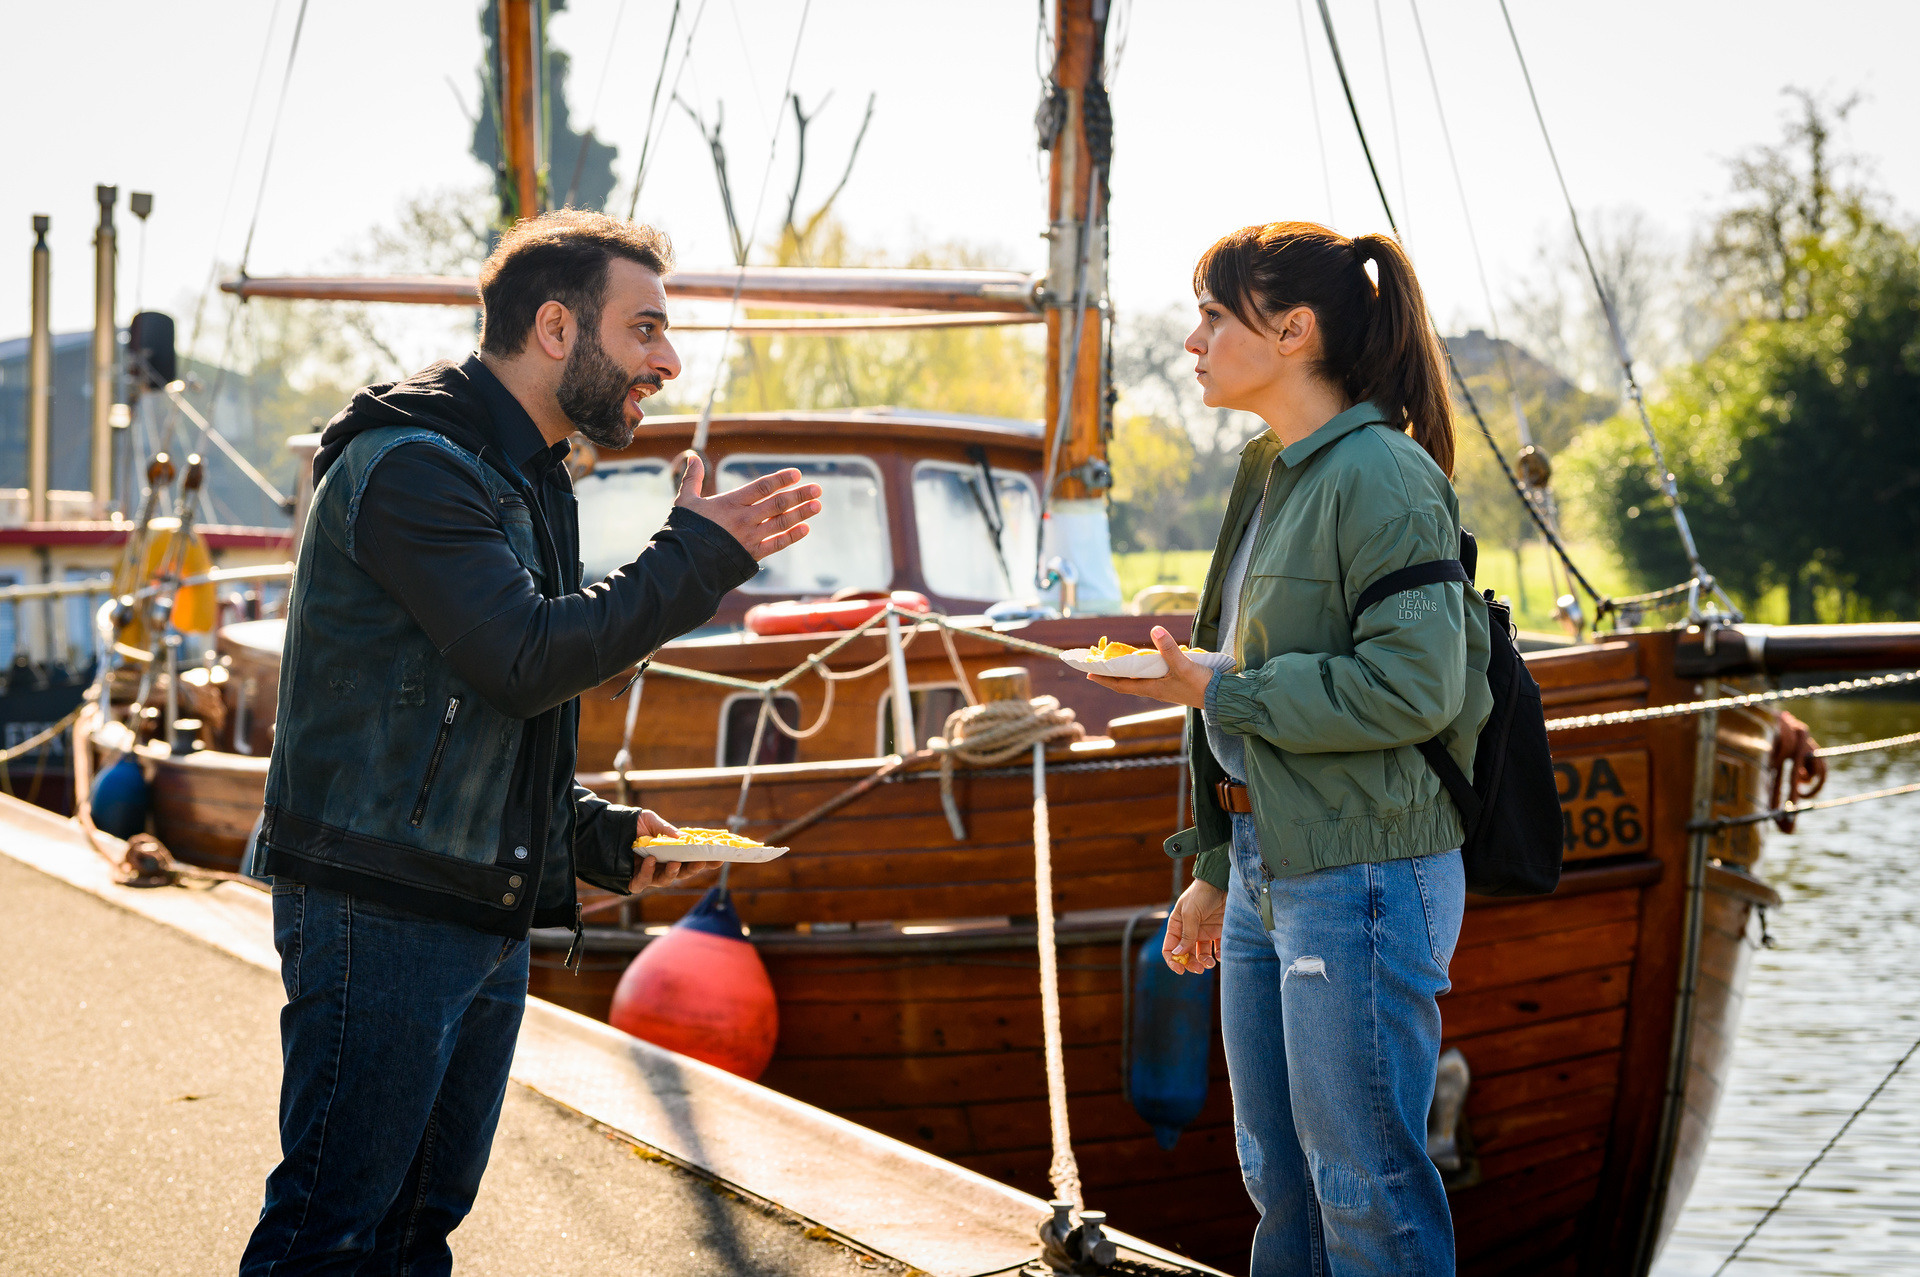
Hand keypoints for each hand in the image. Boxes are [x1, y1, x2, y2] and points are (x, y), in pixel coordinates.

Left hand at [628, 808, 720, 892]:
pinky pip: (642, 883)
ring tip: (674, 863)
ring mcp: (648, 875)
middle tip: (701, 862)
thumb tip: (684, 838)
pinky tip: (650, 861)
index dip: (706, 862)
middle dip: (693, 869)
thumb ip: (666, 830)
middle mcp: (661, 866)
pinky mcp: (632, 881)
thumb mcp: (651, 821)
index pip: (691, 860)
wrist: (607, 828)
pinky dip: (648, 873)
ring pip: (665, 881)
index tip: (720, 859)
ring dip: (672, 873)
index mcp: (670, 853)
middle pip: (682, 873)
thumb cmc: (632, 825)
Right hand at [673, 451, 821, 560]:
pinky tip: (805, 529)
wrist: (685, 563)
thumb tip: (692, 457)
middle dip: (799, 495)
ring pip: (781, 522)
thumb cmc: (685, 531)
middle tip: (817, 489)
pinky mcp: (752, 554)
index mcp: (730, 503)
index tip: (797, 474)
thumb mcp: (685, 501)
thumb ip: (692, 479)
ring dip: (801, 513)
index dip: (780, 479)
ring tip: (817, 505)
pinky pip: (777, 544)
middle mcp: (744, 519)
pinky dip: (792, 536)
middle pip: (778, 503)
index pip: (761, 487)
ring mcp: (750, 537)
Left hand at [1087, 626, 1211, 709]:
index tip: (1088, 674)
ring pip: (1138, 679)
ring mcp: (1164, 688)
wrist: (1221, 697)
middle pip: (1126, 682)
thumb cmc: (1201, 685)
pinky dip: (1143, 669)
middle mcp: (1155, 689)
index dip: (1104, 679)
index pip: (1121, 685)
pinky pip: (1151, 677)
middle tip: (1097, 665)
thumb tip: (1154, 629)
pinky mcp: (1173, 684)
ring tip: (1115, 661)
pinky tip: (1145, 660)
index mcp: (1152, 688)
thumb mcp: (1184, 665)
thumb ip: (1169, 648)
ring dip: (1126, 672)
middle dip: (1111, 674)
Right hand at [1163, 879, 1225, 973]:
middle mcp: (1189, 931)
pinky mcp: (1219, 931)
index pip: (1170, 948)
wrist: (1223, 882)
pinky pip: (1218, 949)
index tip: (1180, 969)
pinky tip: (1220, 955)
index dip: (1173, 960)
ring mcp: (1204, 932)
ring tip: (1210, 963)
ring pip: (1201, 955)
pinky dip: (1218, 956)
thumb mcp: (1190, 912)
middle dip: (1191, 964)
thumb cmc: (1202, 893)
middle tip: (1198, 969)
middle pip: (1186, 955)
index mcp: (1177, 925)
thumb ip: (1186, 934)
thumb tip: (1178, 954)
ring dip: (1204, 962)